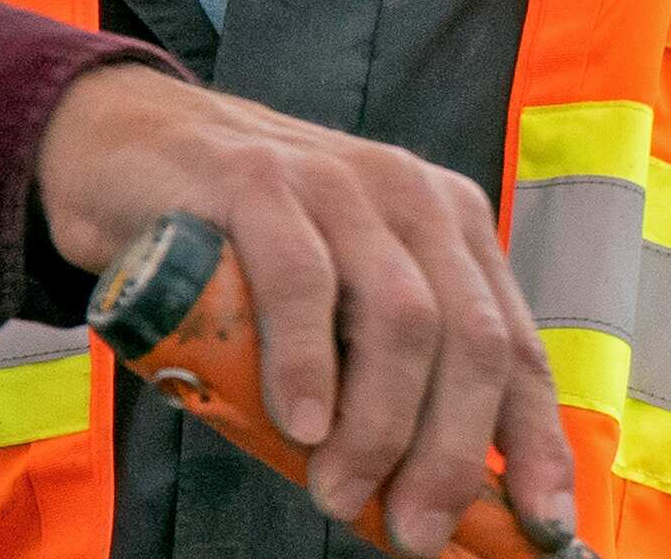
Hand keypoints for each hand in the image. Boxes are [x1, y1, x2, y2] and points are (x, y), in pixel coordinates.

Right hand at [36, 64, 578, 556]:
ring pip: (400, 318)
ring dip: (379, 426)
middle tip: (415, 529)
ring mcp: (337, 183)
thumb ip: (381, 381)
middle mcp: (410, 196)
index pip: (514, 345)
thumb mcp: (336, 308)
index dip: (535, 441)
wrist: (128, 150)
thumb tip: (427, 508)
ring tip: (339, 492)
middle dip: (452, 453)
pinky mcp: (259, 181)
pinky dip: (308, 364)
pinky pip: (304, 281)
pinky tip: (301, 424)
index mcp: (449, 228)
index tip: (542, 526)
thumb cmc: (242, 252)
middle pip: (469, 339)